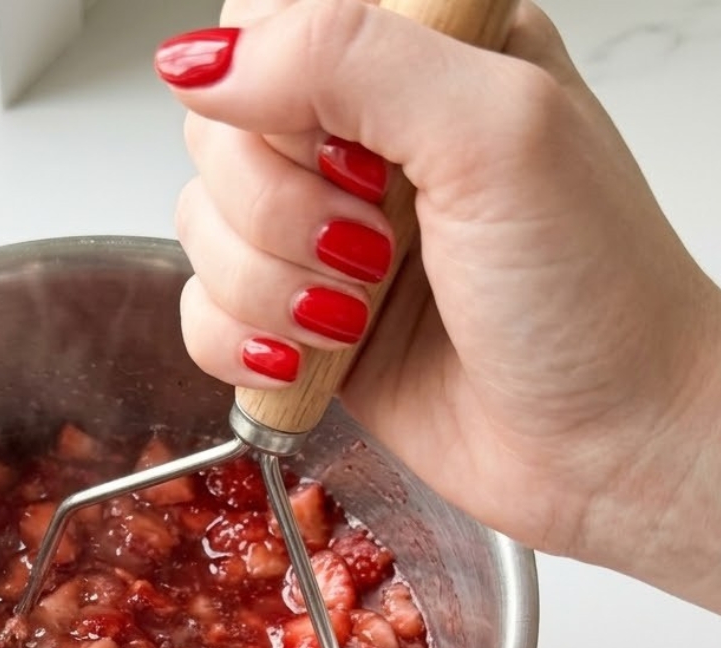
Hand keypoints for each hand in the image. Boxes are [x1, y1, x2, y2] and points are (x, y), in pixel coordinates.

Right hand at [155, 1, 720, 610]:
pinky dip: (241, 344)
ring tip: (354, 313)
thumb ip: (350, 61)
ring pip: (202, 228)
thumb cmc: (591, 295)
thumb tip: (206, 63)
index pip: (266, 24)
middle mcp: (362, 142)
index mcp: (422, 54)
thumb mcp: (495, 135)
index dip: (272, 95)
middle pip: (217, 133)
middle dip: (276, 209)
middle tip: (370, 246)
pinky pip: (202, 314)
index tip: (350, 157)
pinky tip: (311, 357)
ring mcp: (323, 236)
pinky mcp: (297, 322)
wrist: (606, 444)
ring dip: (265, 285)